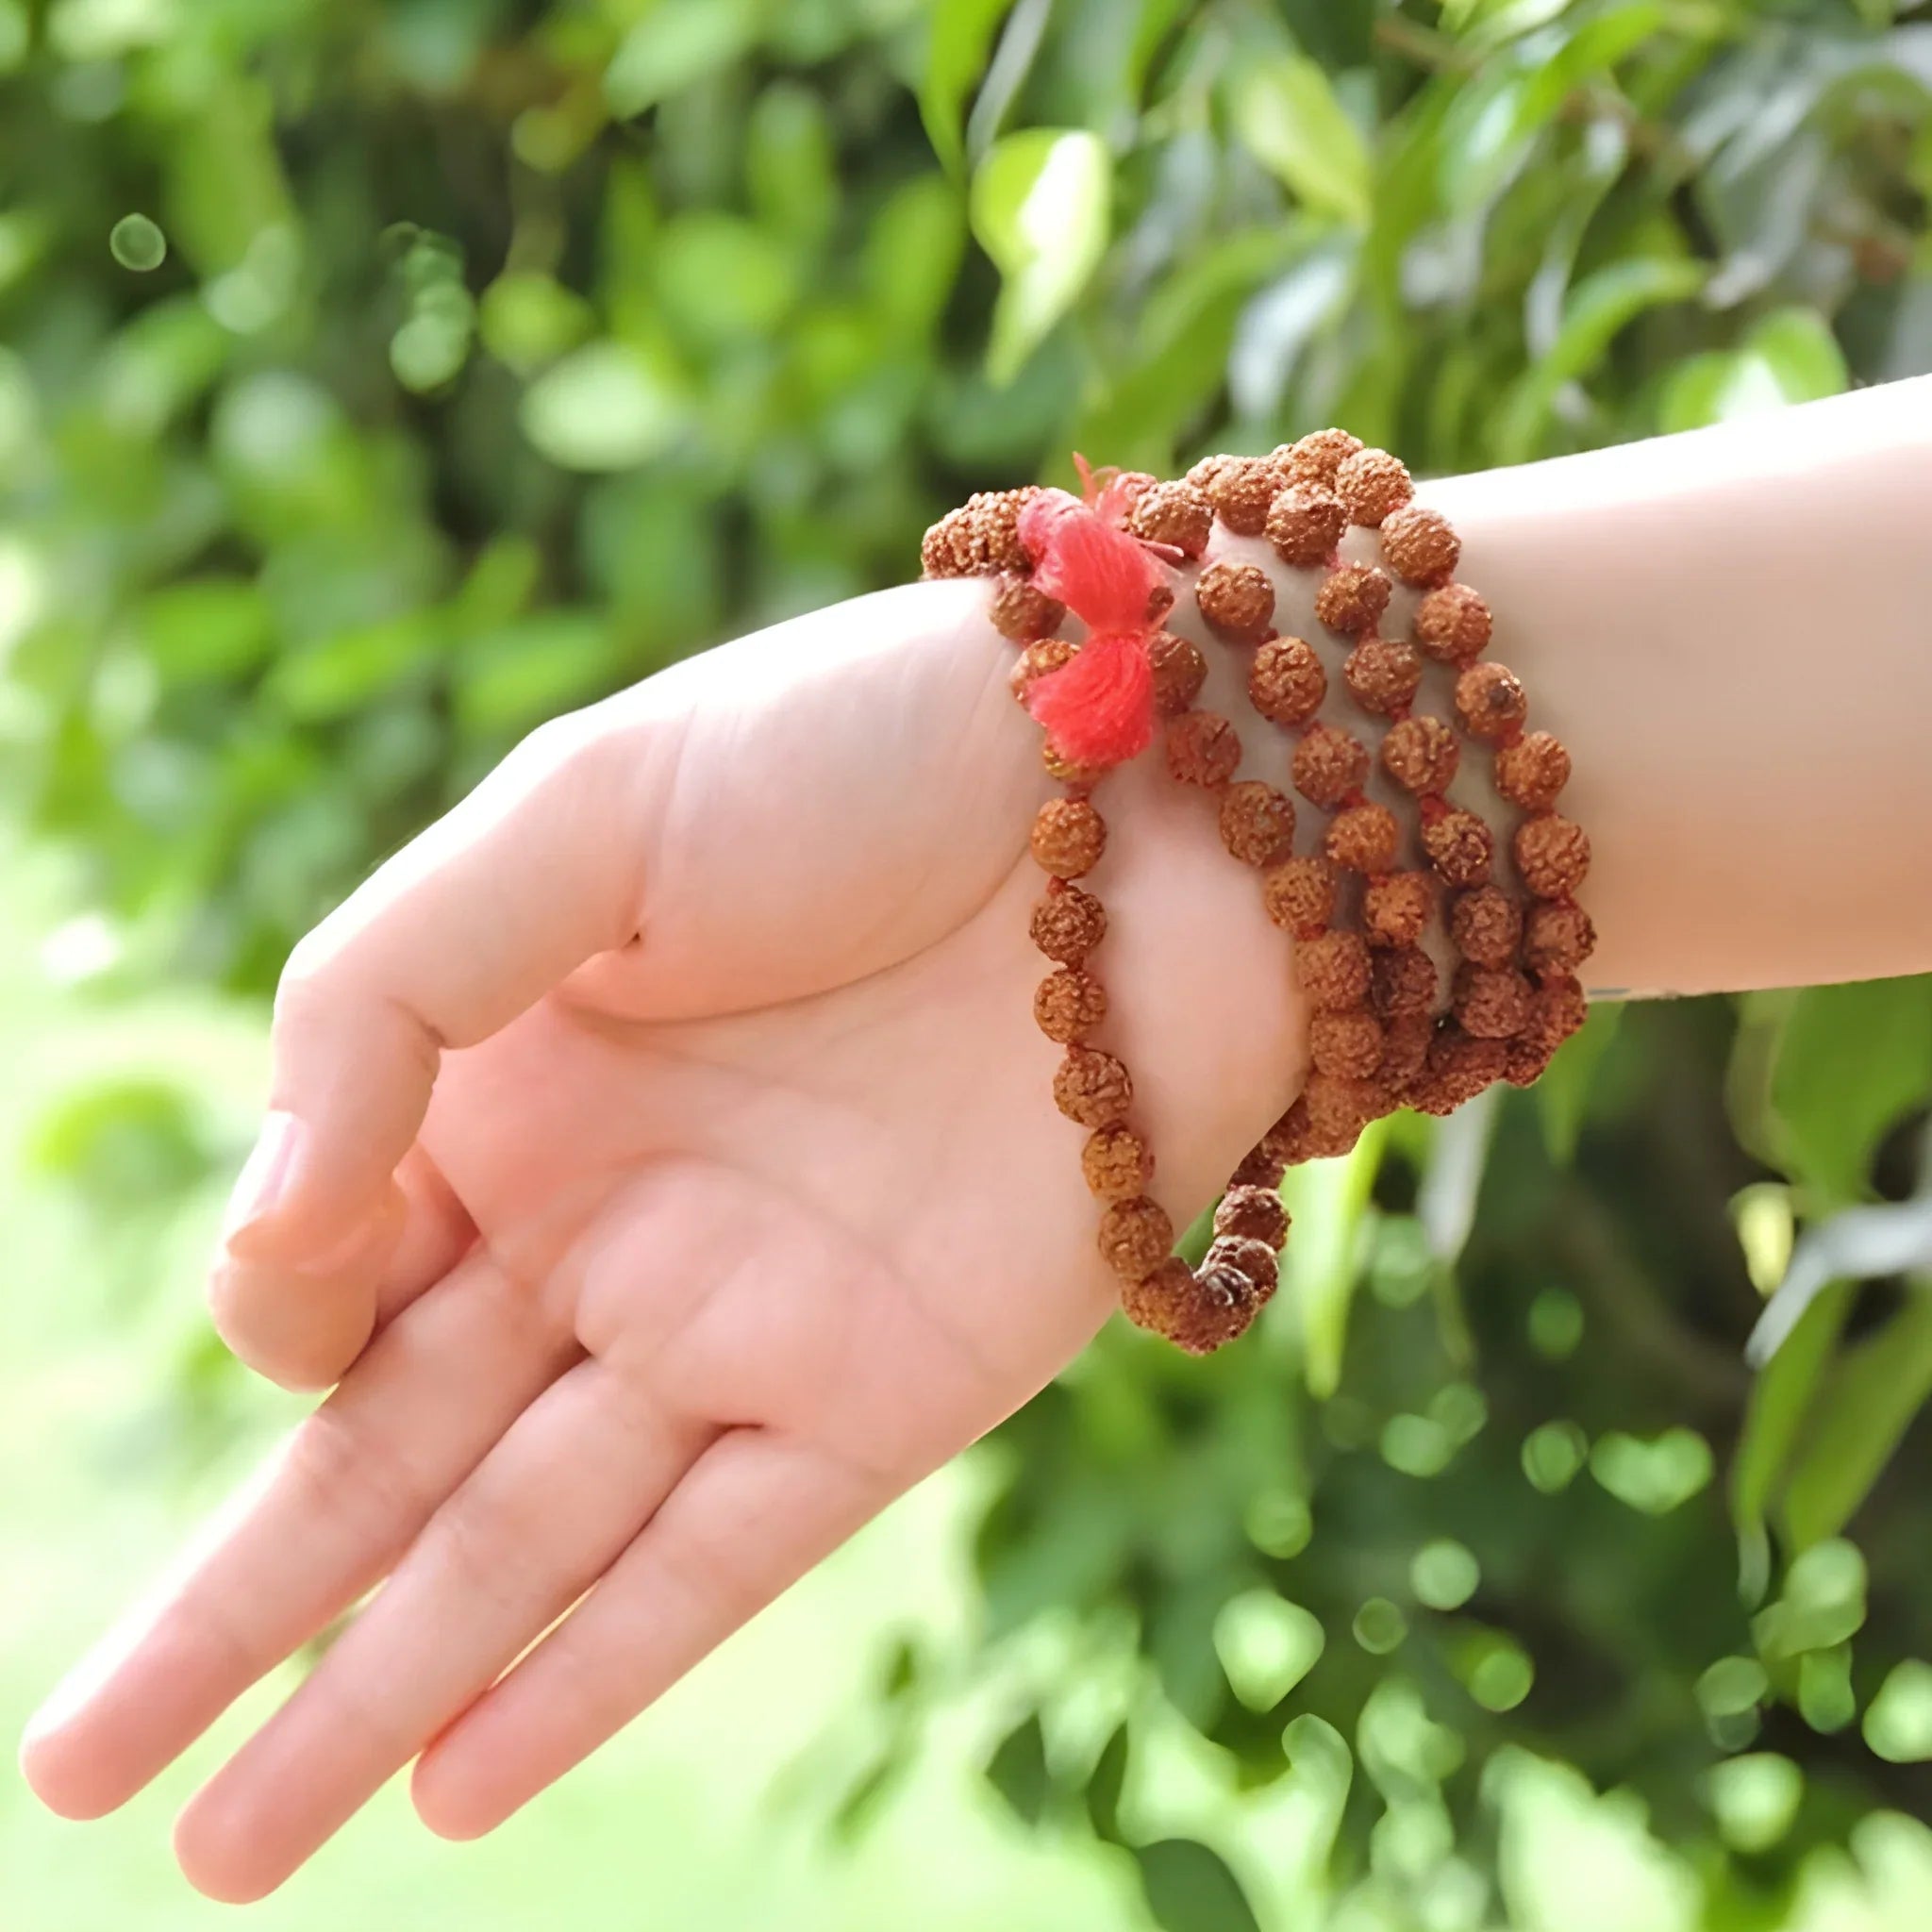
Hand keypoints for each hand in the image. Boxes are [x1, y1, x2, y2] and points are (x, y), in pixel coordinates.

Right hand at [19, 573, 1305, 1899]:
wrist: (1138, 789)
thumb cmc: (852, 756)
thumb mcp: (577, 819)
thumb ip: (386, 1001)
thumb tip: (270, 1239)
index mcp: (516, 1083)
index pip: (336, 1271)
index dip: (277, 1315)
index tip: (289, 1299)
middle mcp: (614, 1223)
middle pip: (389, 1455)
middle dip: (235, 1617)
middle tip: (76, 1777)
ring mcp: (747, 1319)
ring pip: (524, 1547)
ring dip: (374, 1697)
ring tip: (226, 1853)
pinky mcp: (890, 1389)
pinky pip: (715, 1559)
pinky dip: (589, 1673)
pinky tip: (451, 1783)